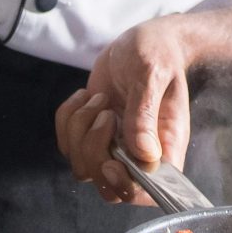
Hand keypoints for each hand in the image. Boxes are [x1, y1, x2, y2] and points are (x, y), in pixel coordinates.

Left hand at [56, 17, 194, 204]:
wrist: (143, 41)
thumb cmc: (158, 54)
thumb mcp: (153, 74)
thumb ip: (146, 113)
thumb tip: (144, 154)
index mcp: (165, 148)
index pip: (148, 191)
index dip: (125, 187)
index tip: (111, 161)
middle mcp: (139, 155)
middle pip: (107, 186)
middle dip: (94, 152)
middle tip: (105, 114)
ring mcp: (114, 147)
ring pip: (82, 166)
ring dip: (80, 130)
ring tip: (98, 100)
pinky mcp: (91, 134)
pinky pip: (66, 143)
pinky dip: (68, 118)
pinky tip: (86, 96)